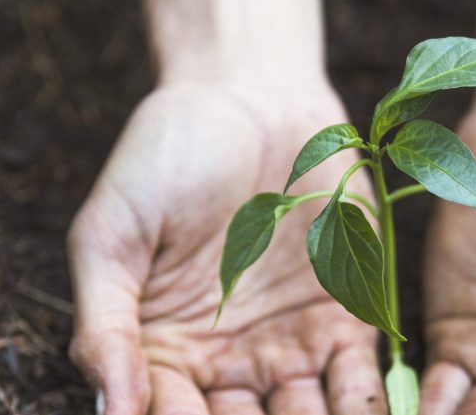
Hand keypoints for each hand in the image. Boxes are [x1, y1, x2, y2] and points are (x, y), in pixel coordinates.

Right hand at [67, 80, 384, 414]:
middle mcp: (230, 365)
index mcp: (165, 355)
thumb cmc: (161, 157)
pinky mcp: (350, 317)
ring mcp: (292, 345)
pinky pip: (360, 379)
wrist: (246, 93)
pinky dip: (369, 408)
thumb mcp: (111, 236)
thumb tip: (107, 410)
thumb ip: (106, 325)